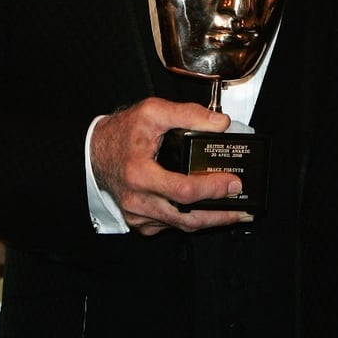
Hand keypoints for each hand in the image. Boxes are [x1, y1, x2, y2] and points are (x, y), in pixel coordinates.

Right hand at [89, 97, 251, 236]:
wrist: (94, 151)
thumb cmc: (121, 132)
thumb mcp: (152, 111)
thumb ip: (188, 114)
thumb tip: (220, 124)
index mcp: (140, 173)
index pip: (184, 191)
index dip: (212, 189)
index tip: (233, 182)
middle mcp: (138, 199)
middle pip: (186, 218)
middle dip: (220, 215)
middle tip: (243, 207)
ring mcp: (138, 214)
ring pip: (180, 226)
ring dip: (210, 221)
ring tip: (234, 213)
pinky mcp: (139, 221)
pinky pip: (169, 226)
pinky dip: (190, 220)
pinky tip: (207, 212)